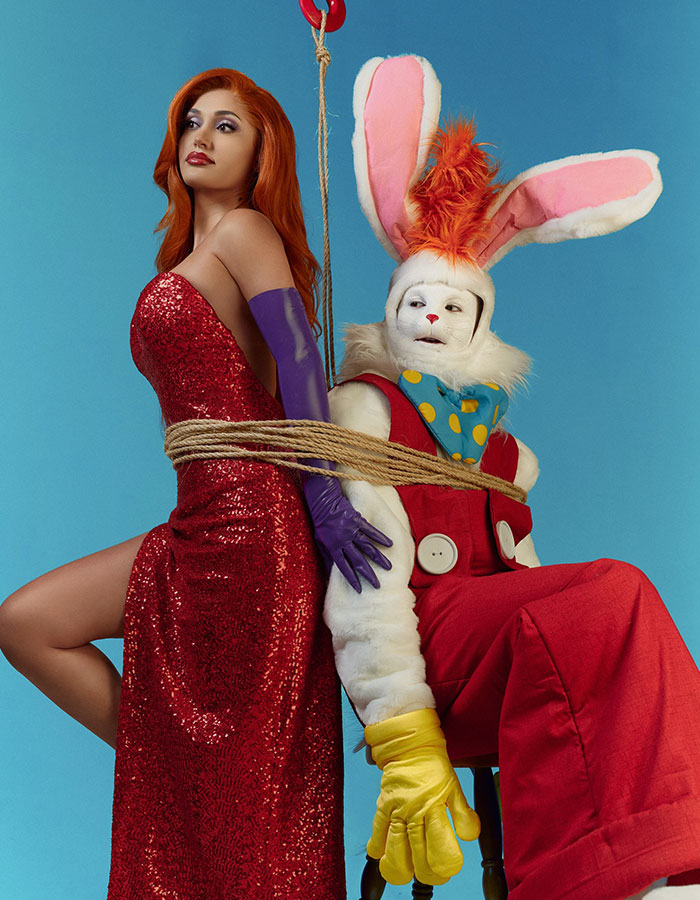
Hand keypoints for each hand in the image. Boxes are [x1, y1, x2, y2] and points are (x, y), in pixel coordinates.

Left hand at [303, 472, 391, 591]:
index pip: (344, 567)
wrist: (323, 500)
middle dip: (368, 574)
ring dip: (379, 558)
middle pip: (358, 561)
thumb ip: (327, 555)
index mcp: (333, 547)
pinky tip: (389, 544)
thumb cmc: (320, 521)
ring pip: (368, 547)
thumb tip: (330, 571)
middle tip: (377, 585)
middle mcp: (344, 541)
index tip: (359, 590)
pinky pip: (371, 531)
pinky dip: (380, 538)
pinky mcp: (358, 520)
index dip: (352, 579)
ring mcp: (352, 530)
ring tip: (389, 567)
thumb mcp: (319, 541)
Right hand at [365, 708, 479, 885]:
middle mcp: (414, 808)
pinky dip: (376, 842)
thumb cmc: (433, 765)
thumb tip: (469, 835)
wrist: (410, 743)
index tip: (450, 869)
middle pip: (416, 848)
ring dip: (399, 863)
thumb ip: (462, 812)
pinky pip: (378, 826)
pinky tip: (378, 855)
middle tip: (433, 877)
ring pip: (395, 842)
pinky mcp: (384, 803)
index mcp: (433, 804)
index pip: (438, 840)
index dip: (444, 859)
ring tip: (404, 875)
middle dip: (425, 869)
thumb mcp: (454, 786)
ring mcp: (396, 807)